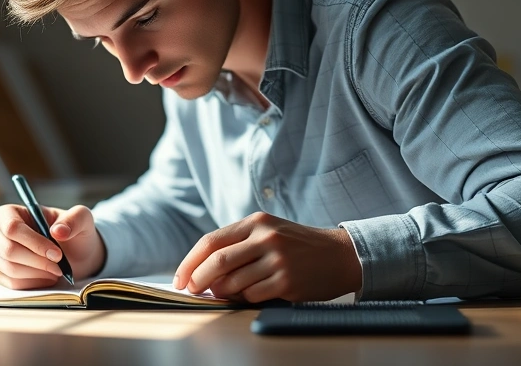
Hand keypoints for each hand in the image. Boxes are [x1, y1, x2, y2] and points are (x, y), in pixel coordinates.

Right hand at [0, 204, 104, 289]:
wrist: (71, 253)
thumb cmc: (71, 232)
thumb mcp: (80, 219)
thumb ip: (74, 219)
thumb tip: (58, 231)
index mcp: (8, 213)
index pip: (12, 228)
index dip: (34, 242)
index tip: (57, 254)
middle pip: (9, 250)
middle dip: (38, 261)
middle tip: (59, 266)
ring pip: (10, 269)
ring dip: (37, 273)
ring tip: (55, 270)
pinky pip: (11, 283)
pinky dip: (33, 283)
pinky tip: (47, 277)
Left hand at [173, 212, 361, 302]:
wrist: (340, 255)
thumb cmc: (298, 245)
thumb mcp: (269, 231)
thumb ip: (238, 244)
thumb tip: (201, 270)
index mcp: (256, 221)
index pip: (211, 241)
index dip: (190, 261)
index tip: (180, 278)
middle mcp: (266, 237)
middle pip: (218, 261)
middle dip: (199, 278)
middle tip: (192, 290)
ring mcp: (277, 259)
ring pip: (233, 282)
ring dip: (222, 292)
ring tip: (225, 292)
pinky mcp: (287, 281)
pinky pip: (252, 295)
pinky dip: (245, 298)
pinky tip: (251, 294)